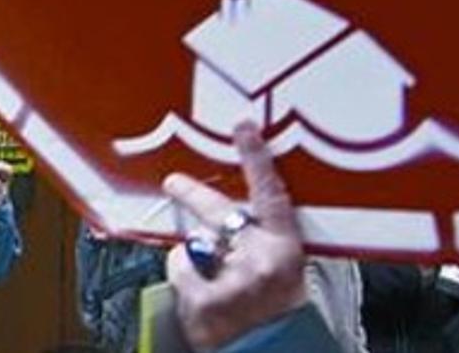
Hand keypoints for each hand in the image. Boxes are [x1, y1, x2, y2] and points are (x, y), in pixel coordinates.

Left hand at [163, 123, 307, 350]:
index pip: (271, 195)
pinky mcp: (202, 300)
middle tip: (174, 182)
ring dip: (194, 257)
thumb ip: (263, 237)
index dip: (257, 159)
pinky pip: (179, 271)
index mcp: (284, 250)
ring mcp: (228, 282)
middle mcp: (257, 262)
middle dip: (192, 194)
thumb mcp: (284, 269)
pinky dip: (184, 280)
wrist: (273, 352)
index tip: (243, 128)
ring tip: (211, 279)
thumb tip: (235, 208)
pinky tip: (200, 296)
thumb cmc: (278, 311)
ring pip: (192, 244)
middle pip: (216, 213)